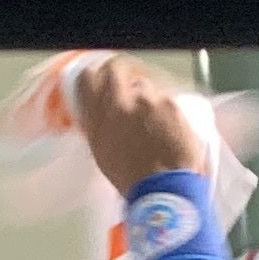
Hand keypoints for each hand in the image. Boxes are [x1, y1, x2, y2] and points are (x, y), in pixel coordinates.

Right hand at [73, 53, 211, 196]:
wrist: (163, 188)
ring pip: (143, 86)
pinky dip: (165, 110)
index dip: (94, 78)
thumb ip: (99, 126)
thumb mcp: (102, 153)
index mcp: (99, 118)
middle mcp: (121, 103)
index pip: (88, 79)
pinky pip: (164, 98)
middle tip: (126, 90)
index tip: (99, 81)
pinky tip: (168, 128)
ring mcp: (147, 100)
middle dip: (120, 75)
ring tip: (152, 120)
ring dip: (145, 97)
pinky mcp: (170, 103)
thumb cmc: (131, 179)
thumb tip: (98, 114)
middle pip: (116, 71)